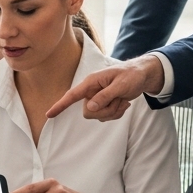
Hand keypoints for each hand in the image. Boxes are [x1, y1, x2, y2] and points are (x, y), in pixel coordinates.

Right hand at [45, 55, 163, 120]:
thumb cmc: (132, 76)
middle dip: (105, 111)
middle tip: (118, 100)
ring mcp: (98, 98)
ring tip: (122, 99)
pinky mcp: (104, 104)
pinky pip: (106, 117)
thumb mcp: (120, 85)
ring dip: (113, 111)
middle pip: (88, 112)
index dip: (60, 105)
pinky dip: (117, 113)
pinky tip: (123, 103)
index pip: (72, 95)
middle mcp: (92, 91)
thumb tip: (89, 107)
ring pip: (97, 116)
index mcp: (92, 82)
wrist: (143, 76)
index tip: (49, 114)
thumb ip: (104, 96)